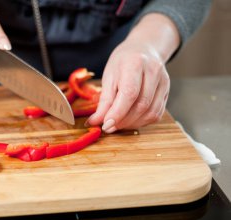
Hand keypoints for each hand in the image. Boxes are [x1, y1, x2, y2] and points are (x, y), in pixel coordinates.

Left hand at [86, 13, 179, 132]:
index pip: (129, 93)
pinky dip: (142, 122)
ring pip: (151, 112)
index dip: (117, 113)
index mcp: (135, 63)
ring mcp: (164, 82)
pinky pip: (157, 113)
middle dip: (123, 121)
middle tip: (109, 126)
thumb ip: (104, 100)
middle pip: (141, 105)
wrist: (143, 49)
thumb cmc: (123, 62)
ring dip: (132, 124)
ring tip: (118, 124)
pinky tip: (130, 120)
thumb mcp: (109, 76)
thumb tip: (96, 121)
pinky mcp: (167, 91)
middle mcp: (154, 71)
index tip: (105, 124)